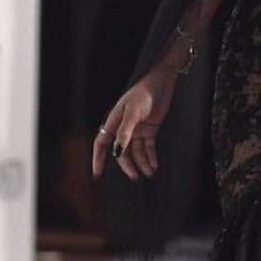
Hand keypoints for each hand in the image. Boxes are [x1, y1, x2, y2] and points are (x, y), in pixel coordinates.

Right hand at [91, 66, 177, 181]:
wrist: (162, 83)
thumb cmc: (144, 94)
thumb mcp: (133, 112)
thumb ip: (125, 132)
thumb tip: (116, 151)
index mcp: (114, 122)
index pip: (102, 143)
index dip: (98, 158)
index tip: (98, 174)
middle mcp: (124, 128)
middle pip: (121, 151)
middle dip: (127, 165)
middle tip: (134, 177)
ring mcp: (137, 129)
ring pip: (136, 151)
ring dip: (142, 162)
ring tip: (150, 172)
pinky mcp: (149, 129)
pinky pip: (148, 147)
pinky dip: (151, 157)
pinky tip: (154, 165)